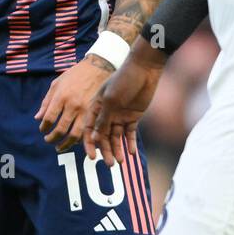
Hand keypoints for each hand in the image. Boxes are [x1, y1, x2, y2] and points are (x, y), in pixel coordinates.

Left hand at [36, 55, 111, 152]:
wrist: (97, 68)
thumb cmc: (74, 75)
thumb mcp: (56, 84)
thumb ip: (46, 102)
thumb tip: (38, 118)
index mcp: (61, 97)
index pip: (49, 119)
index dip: (44, 127)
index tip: (43, 129)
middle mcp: (73, 105)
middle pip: (61, 129)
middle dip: (52, 138)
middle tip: (48, 140)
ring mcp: (86, 111)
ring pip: (75, 135)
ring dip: (66, 145)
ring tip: (60, 147)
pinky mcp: (95, 114)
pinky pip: (87, 132)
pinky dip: (80, 140)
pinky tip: (75, 141)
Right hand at [86, 46, 162, 165]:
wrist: (144, 70)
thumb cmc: (123, 81)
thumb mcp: (111, 100)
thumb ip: (103, 119)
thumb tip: (93, 138)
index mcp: (96, 107)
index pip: (89, 129)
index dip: (89, 143)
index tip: (91, 157)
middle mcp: (106, 113)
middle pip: (103, 136)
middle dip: (106, 150)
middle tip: (109, 164)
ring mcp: (120, 115)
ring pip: (116, 137)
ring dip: (117, 149)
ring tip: (120, 161)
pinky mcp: (133, 116)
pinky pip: (129, 133)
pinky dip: (129, 143)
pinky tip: (130, 153)